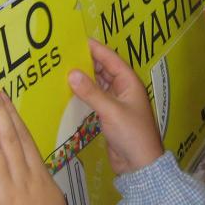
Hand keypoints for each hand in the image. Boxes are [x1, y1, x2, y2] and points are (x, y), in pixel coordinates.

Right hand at [68, 39, 164, 174]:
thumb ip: (91, 92)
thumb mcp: (110, 110)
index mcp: (129, 82)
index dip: (96, 49)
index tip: (78, 40)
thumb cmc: (131, 133)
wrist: (139, 164)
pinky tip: (71, 91)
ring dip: (86, 78)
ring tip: (64, 69)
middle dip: (88, 62)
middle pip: (104, 70)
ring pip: (99, 84)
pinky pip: (96, 98)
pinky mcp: (110, 115)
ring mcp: (117, 103)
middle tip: (66, 54)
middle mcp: (124, 89)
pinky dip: (85, 93)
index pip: (111, 59)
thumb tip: (71, 73)